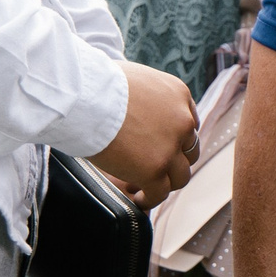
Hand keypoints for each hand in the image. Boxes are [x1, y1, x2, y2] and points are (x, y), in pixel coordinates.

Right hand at [91, 61, 198, 203]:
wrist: (86, 96)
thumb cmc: (97, 84)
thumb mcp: (136, 78)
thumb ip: (147, 94)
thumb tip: (136, 103)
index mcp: (179, 95)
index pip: (188, 123)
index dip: (176, 139)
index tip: (162, 147)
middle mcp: (182, 121)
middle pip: (189, 150)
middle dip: (174, 160)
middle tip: (155, 168)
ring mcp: (170, 147)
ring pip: (180, 176)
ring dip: (166, 183)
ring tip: (147, 188)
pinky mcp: (155, 170)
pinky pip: (160, 193)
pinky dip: (150, 198)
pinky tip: (137, 198)